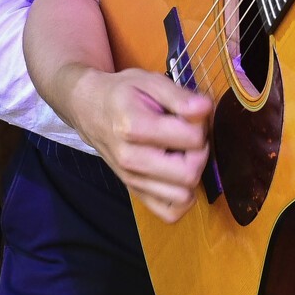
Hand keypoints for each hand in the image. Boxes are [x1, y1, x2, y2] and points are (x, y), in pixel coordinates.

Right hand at [65, 67, 212, 223]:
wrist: (89, 109)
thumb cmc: (122, 93)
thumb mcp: (150, 81)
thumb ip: (179, 96)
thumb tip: (205, 109)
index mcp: (133, 127)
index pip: (191, 139)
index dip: (201, 124)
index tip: (192, 115)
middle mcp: (130, 159)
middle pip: (189, 174)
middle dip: (200, 153)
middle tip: (190, 136)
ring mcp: (131, 179)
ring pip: (182, 196)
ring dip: (192, 175)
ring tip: (183, 154)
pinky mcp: (134, 192)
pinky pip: (169, 213)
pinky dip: (182, 199)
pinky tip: (178, 175)